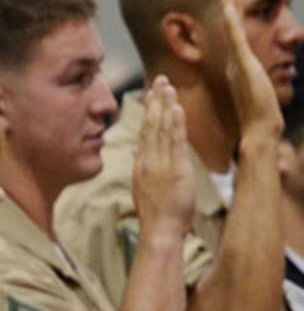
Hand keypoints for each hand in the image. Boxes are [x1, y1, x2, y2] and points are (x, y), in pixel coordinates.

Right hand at [132, 75, 195, 233]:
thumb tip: (135, 149)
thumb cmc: (154, 214)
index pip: (144, 132)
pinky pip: (175, 143)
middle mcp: (148, 161)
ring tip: (168, 86)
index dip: (148, 111)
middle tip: (160, 79)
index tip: (152, 93)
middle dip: (155, 101)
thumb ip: (141, 165)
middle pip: (151, 125)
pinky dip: (176, 124)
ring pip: (161, 130)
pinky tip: (176, 108)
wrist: (159, 231)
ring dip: (165, 107)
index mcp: (141, 165)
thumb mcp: (143, 187)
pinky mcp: (175, 170)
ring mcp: (160, 165)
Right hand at [220, 0, 283, 139]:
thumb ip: (264, 88)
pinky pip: (236, 35)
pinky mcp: (242, 62)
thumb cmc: (261, 120)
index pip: (236, 40)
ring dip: (230, 5)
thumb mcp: (263, 98)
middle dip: (230, 6)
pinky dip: (231, 17)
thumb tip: (274, 84)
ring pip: (232, 28)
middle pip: (231, 29)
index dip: (233, 21)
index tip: (232, 4)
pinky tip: (228, 2)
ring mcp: (237, 62)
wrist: (258, 130)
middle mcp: (234, 63)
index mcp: (237, 70)